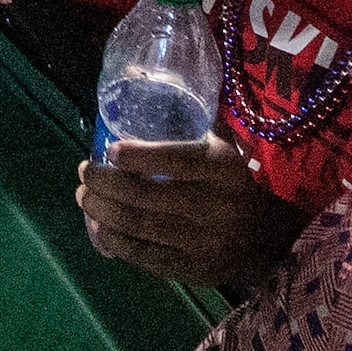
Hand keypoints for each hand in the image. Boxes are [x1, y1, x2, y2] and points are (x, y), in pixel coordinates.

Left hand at [77, 133, 300, 288]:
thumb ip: (187, 124)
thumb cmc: (231, 182)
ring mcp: (204, 243)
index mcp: (223, 170)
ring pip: (139, 227)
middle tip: (85, 172)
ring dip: (101, 211)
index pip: (176, 161)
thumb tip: (133, 80)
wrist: (266, 238)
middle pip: (146, 197)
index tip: (110, 151)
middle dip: (105, 184)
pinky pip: (144, 257)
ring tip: (84, 197)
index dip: (138, 157)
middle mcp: (215, 207)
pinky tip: (99, 227)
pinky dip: (115, 241)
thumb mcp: (220, 148)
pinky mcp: (193, 270)